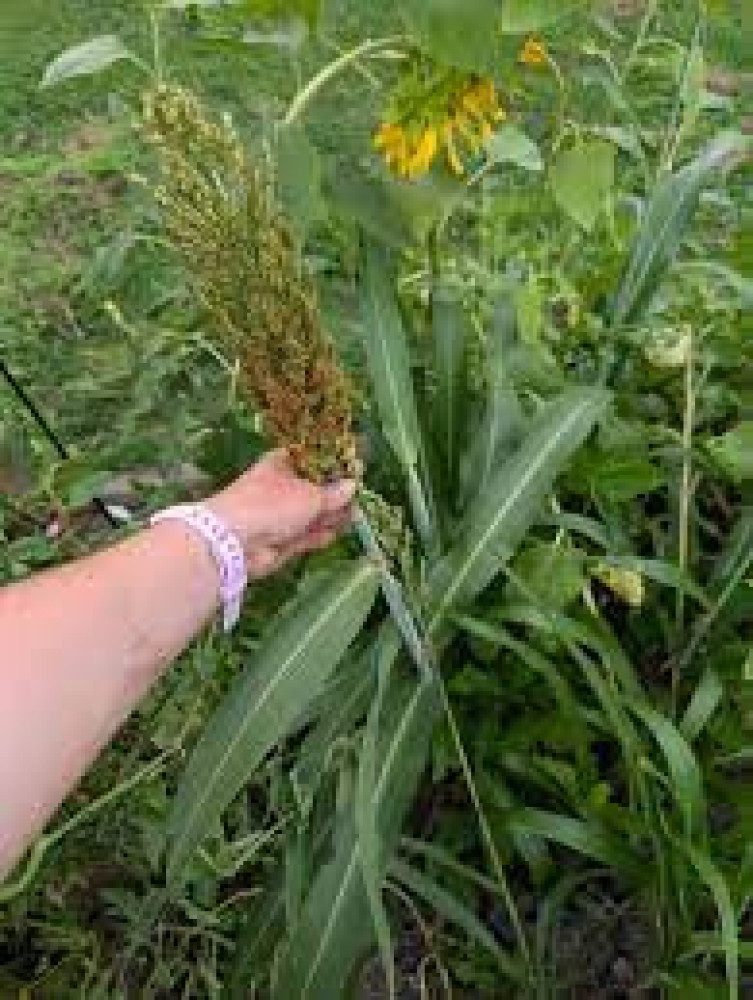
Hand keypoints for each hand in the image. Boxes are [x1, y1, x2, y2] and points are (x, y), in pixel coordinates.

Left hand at [207, 450, 355, 577]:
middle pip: (314, 488)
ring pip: (311, 514)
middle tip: (359, 497)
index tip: (355, 468)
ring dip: (331, 516)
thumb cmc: (272, 504)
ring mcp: (279, 515)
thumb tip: (351, 485)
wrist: (235, 541)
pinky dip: (319, 535)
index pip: (311, 459)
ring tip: (354, 516)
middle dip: (335, 494)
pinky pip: (305, 535)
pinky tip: (335, 533)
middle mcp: (280, 487)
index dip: (333, 464)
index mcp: (282, 464)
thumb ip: (333, 493)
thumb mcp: (310, 494)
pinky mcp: (281, 540)